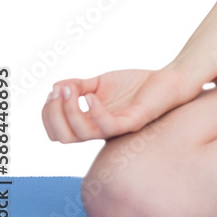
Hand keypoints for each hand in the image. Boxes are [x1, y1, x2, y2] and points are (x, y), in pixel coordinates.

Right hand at [41, 67, 194, 142]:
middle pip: (63, 136)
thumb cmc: (135, 84)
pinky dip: (95, 112)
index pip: (58, 131)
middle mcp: (100, 131)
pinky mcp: (132, 122)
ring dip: (69, 111)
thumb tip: (54, 88)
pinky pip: (107, 126)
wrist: (167, 80)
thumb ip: (79, 86)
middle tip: (57, 93)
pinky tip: (91, 96)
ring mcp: (115, 129)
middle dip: (53, 115)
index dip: (48, 114)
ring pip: (81, 134)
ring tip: (71, 90)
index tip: (52, 92)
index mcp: (90, 124)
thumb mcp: (101, 82)